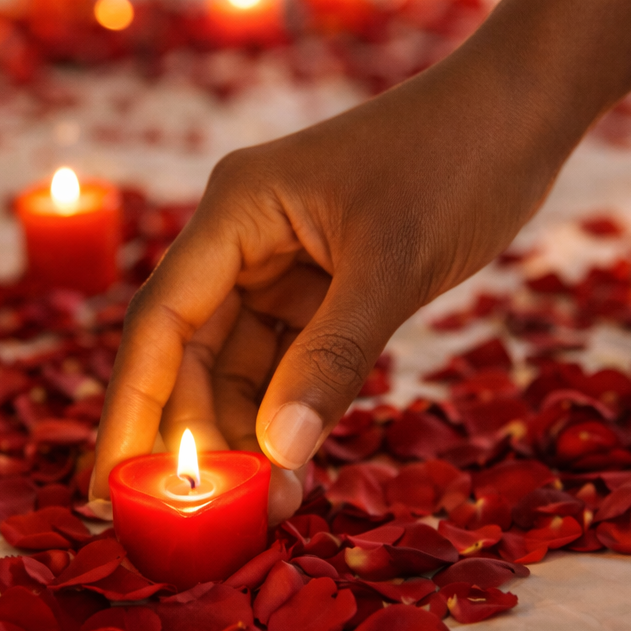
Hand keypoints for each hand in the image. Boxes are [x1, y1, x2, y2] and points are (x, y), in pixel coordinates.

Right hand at [91, 28, 566, 521]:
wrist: (522, 107)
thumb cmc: (457, 163)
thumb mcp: (393, 265)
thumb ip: (333, 359)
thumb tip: (276, 453)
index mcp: (235, 210)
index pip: (158, 324)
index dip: (129, 411)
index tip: (109, 493)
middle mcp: (242, 235)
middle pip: (192, 353)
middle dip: (201, 436)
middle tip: (218, 523)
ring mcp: (282, 258)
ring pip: (240, 363)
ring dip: (249, 432)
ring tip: (271, 505)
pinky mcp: (324, 280)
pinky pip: (289, 356)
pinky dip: (290, 408)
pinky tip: (298, 462)